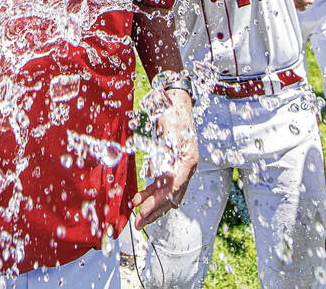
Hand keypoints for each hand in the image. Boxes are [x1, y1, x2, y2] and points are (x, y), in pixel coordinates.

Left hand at [131, 89, 197, 228]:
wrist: (177, 102)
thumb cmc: (174, 114)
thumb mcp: (169, 130)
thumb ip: (167, 152)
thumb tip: (162, 175)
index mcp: (188, 160)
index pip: (173, 187)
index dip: (158, 201)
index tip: (144, 210)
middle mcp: (186, 168)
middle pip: (171, 196)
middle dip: (154, 211)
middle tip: (139, 223)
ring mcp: (180, 168)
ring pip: (167, 194)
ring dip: (152, 206)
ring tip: (138, 217)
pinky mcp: (172, 166)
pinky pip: (162, 185)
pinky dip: (151, 194)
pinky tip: (139, 199)